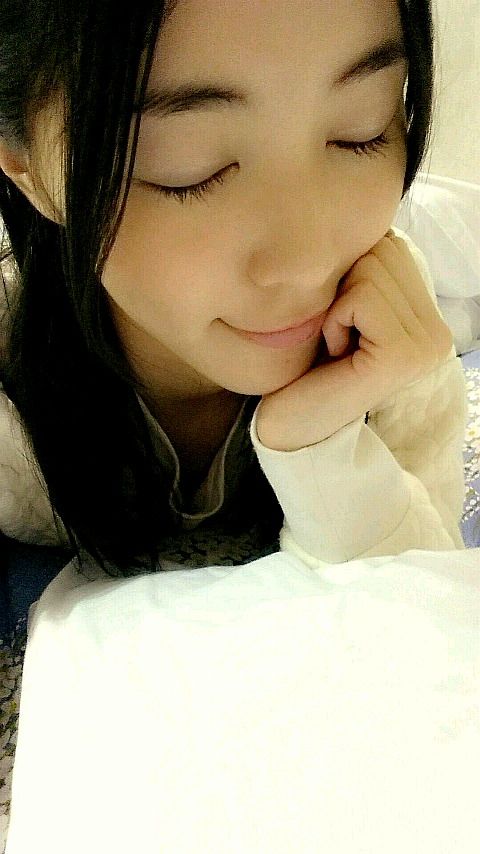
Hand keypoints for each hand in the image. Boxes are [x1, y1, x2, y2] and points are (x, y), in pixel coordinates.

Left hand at [255, 229, 453, 450]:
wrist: (291, 426)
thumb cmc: (307, 365)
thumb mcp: (343, 306)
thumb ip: (366, 268)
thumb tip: (364, 216)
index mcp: (428, 316)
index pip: (391, 244)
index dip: (348, 274)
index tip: (342, 324)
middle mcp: (439, 330)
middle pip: (383, 249)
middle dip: (344, 287)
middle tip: (338, 337)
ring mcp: (429, 344)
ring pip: (372, 268)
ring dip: (337, 305)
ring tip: (338, 346)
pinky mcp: (405, 355)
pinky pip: (362, 296)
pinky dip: (335, 320)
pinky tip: (337, 355)